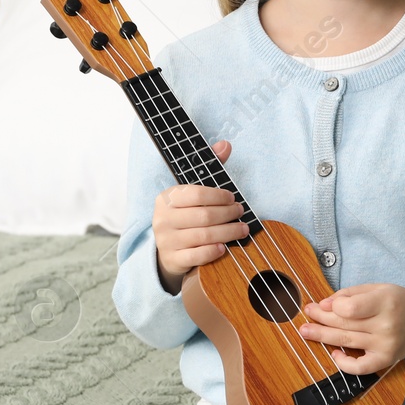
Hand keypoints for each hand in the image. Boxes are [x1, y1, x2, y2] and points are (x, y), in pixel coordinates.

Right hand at [154, 140, 248, 294]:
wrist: (168, 249)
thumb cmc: (186, 215)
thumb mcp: (194, 191)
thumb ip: (211, 167)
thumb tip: (225, 145)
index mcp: (167, 198)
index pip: (195, 194)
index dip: (219, 196)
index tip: (233, 198)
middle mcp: (163, 218)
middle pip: (203, 216)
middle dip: (228, 214)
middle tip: (241, 213)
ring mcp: (166, 240)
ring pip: (203, 236)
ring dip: (228, 232)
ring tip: (242, 229)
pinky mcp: (172, 259)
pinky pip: (196, 256)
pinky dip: (213, 252)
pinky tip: (224, 247)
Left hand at [296, 282, 404, 375]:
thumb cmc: (398, 301)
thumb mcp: (377, 288)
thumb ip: (350, 294)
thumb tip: (324, 304)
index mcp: (386, 302)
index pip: (349, 308)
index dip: (332, 306)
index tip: (326, 303)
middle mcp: (386, 325)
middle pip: (343, 324)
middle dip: (320, 318)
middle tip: (308, 314)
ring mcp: (385, 345)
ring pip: (345, 341)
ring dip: (322, 336)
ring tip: (306, 330)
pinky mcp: (385, 360)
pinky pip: (359, 368)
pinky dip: (343, 363)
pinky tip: (334, 353)